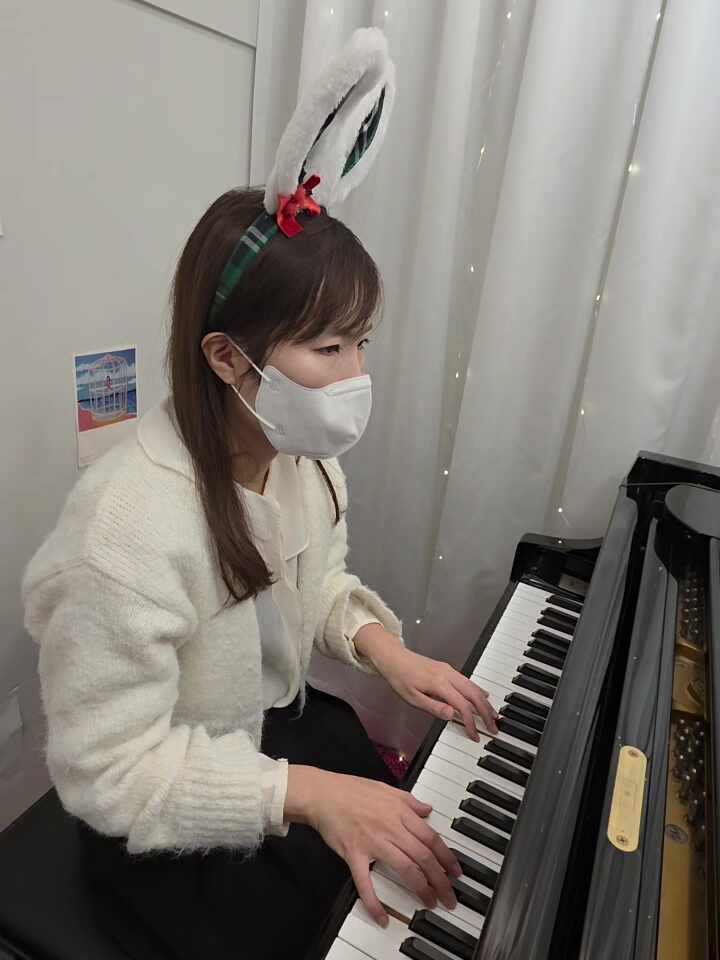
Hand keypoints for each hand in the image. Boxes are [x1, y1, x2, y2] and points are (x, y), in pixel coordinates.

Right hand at [284, 765, 461, 926]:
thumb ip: (409, 801)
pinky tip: (382, 917)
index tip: (456, 872)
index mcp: (400, 812)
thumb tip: (427, 809)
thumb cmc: (351, 789)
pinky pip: (365, 882)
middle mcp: (391, 827)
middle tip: (449, 897)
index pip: (431, 838)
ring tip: (430, 903)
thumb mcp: (386, 788)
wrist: (322, 793)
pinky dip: (374, 902)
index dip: (447, 857)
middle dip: (441, 879)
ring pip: (405, 868)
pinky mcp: (354, 855)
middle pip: (423, 856)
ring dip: (421, 889)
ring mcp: (373, 842)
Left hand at [354, 626, 498, 738]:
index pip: (462, 706)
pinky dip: (478, 691)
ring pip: (474, 686)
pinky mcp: (447, 669)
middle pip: (474, 695)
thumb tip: (452, 715)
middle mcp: (448, 675)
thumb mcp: (412, 698)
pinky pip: (468, 681)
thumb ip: (433, 707)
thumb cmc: (400, 678)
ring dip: (485, 702)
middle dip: (487, 712)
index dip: (471, 722)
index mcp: (439, 684)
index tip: (475, 735)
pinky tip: (483, 696)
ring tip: (493, 715)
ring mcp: (449, 670)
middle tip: (494, 727)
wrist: (393, 657)